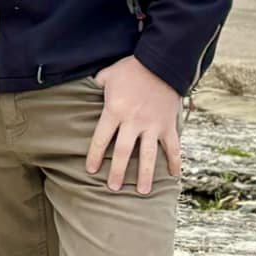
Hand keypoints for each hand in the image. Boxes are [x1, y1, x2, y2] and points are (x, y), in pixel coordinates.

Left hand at [87, 56, 182, 193]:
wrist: (162, 63)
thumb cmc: (131, 69)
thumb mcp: (106, 75)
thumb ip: (95, 87)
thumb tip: (81, 91)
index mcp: (114, 111)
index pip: (101, 139)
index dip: (94, 155)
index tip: (91, 170)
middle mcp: (133, 122)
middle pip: (123, 152)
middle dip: (117, 171)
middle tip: (113, 188)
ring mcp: (153, 125)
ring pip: (149, 155)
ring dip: (145, 175)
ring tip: (142, 192)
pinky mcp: (169, 125)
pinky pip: (173, 147)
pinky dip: (175, 162)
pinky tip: (174, 176)